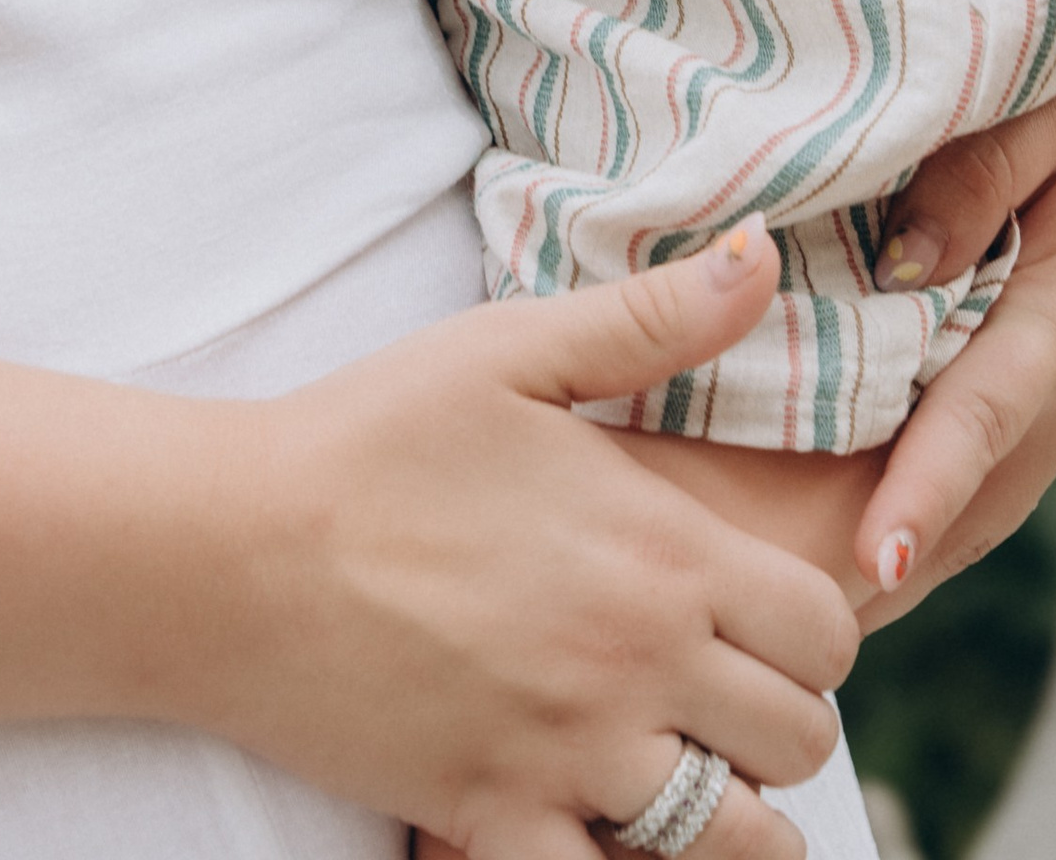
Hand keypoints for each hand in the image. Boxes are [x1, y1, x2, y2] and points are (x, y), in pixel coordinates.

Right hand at [212, 225, 853, 857]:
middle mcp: (636, 662)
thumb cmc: (369, 435)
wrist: (230, 548)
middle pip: (800, 740)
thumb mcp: (511, 350)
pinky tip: (591, 826)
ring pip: (733, 840)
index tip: (757, 615)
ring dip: (725, 813)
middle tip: (715, 691)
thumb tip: (763, 254)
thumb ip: (651, 317)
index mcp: (658, 547)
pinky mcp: (492, 818)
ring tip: (674, 767)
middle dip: (776, 720)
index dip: (811, 628)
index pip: (825, 629)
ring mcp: (568, 755)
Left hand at [852, 55, 1055, 615]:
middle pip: (994, 486)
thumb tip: (907, 272)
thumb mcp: (1043, 114)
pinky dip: (967, 510)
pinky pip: (1018, 467)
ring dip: (944, 545)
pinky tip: (918, 547)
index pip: (981, 411)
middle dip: (915, 557)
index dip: (929, 486)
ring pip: (1001, 494)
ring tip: (848, 609)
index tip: (880, 559)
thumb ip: (976, 182)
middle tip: (822, 628)